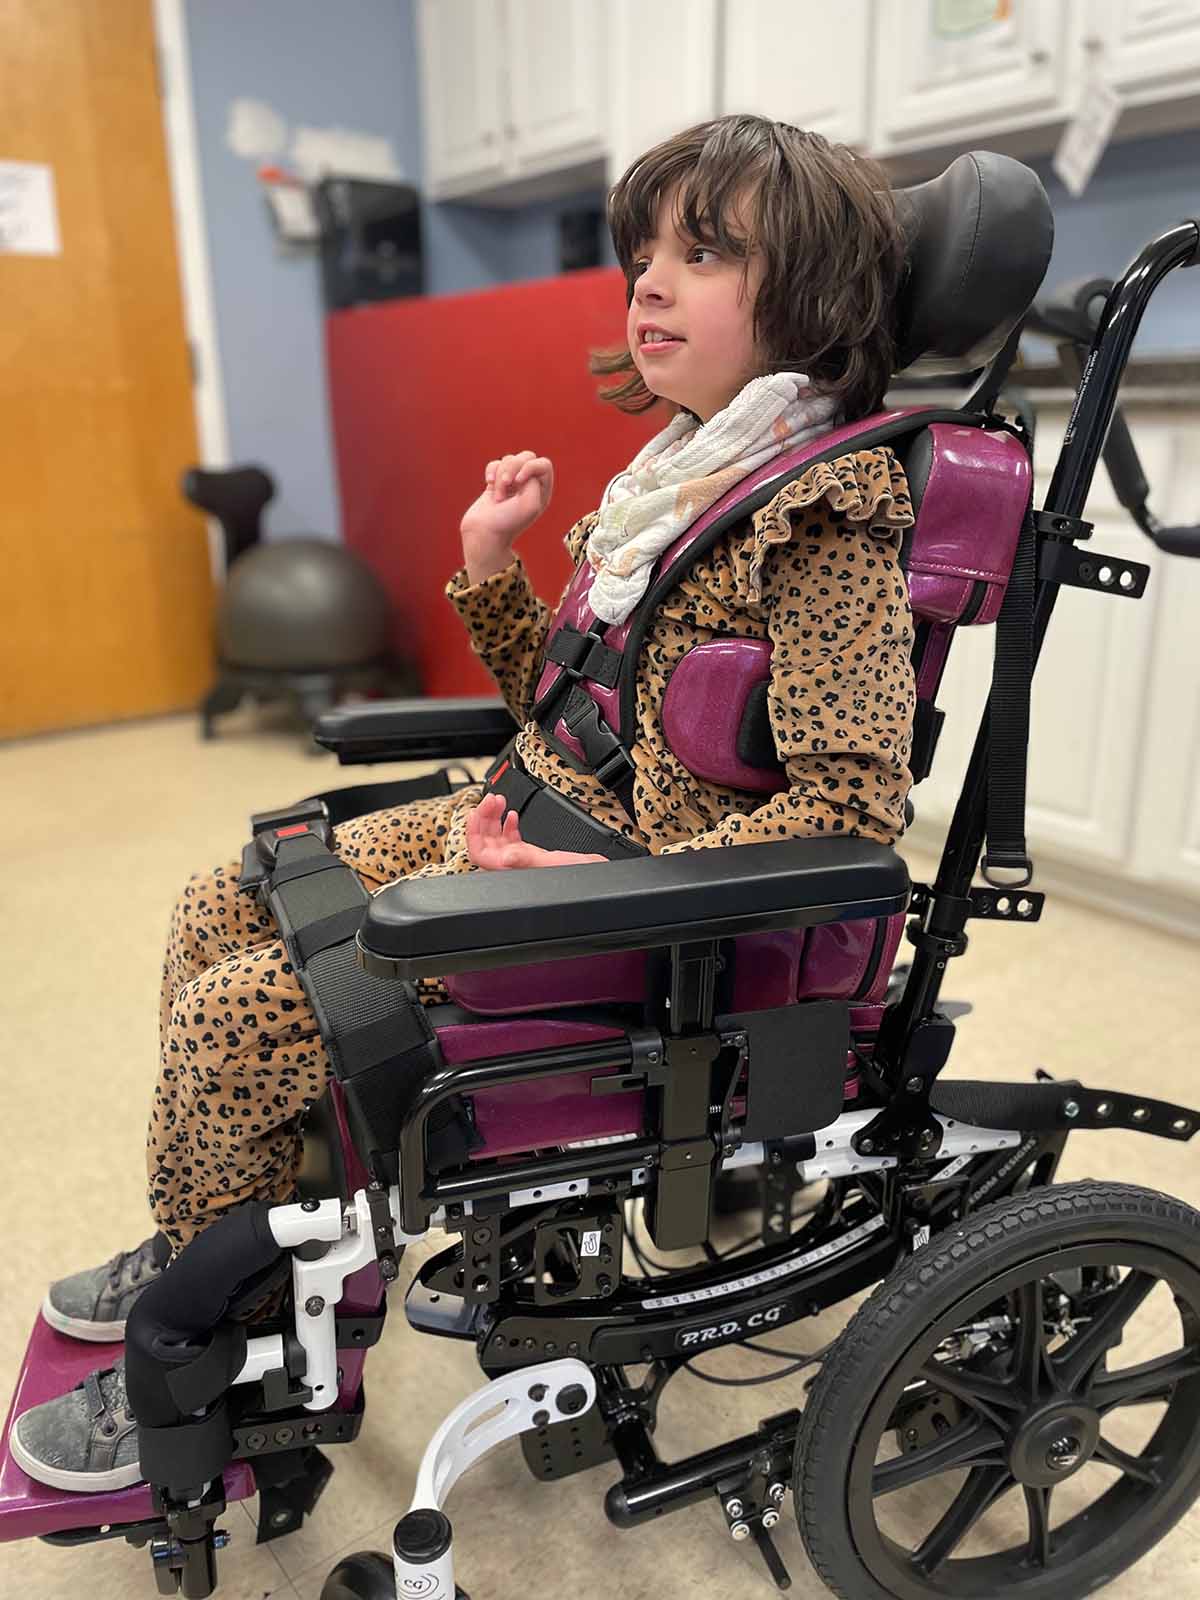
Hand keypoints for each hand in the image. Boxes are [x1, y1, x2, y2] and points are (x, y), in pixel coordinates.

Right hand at [460, 451, 553, 583]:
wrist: (484, 533)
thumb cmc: (508, 521)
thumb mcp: (530, 503)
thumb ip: (534, 480)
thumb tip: (522, 468)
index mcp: (542, 492)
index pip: (544, 464)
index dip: (530, 467)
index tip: (518, 482)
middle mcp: (529, 486)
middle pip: (526, 457)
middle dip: (512, 468)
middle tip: (506, 485)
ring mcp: (512, 483)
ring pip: (509, 459)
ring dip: (500, 475)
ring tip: (497, 495)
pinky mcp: (496, 482)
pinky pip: (495, 464)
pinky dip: (491, 471)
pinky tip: (488, 483)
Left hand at [466, 792, 605, 869]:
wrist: (597, 876)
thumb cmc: (579, 876)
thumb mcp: (553, 863)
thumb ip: (527, 859)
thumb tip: (505, 856)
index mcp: (512, 870)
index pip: (479, 853)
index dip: (473, 831)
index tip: (478, 811)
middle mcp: (512, 866)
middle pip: (485, 840)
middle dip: (485, 816)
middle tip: (493, 798)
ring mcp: (520, 859)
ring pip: (495, 837)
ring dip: (494, 817)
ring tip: (500, 800)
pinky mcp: (530, 853)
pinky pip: (510, 838)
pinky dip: (508, 824)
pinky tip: (513, 815)